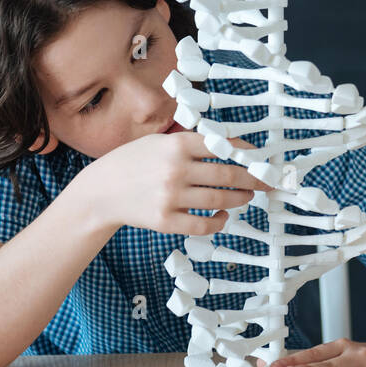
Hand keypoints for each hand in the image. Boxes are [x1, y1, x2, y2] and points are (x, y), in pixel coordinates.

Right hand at [81, 132, 271, 234]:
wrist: (100, 192)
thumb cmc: (132, 162)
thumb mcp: (157, 141)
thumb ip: (189, 143)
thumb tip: (229, 146)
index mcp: (176, 145)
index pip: (222, 146)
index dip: (246, 153)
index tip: (260, 157)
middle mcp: (176, 170)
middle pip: (228, 175)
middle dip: (253, 179)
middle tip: (265, 181)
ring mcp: (171, 197)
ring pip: (220, 200)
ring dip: (240, 199)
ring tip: (247, 196)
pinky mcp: (166, 221)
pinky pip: (203, 224)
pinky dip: (219, 222)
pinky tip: (223, 216)